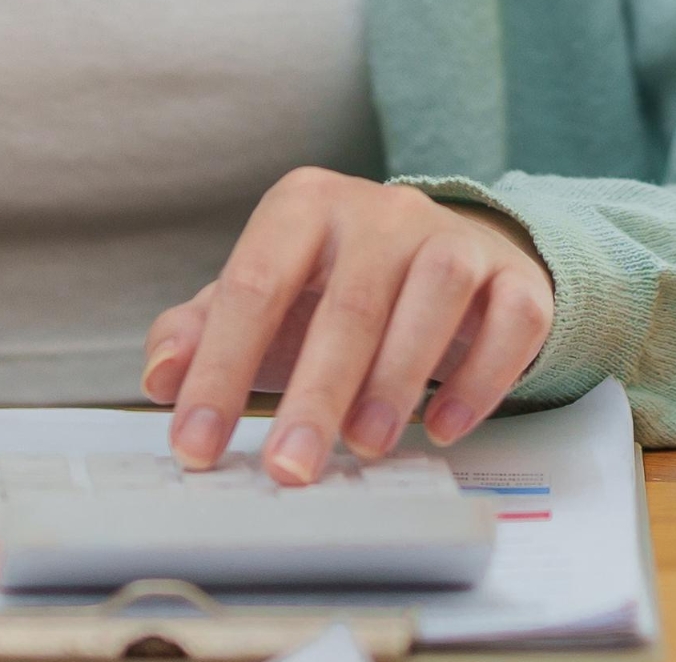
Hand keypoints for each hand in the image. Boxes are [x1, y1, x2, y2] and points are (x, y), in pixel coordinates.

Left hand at [142, 168, 553, 483]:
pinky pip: (509, 319)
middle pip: (347, 303)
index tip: (196, 447)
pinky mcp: (515, 275)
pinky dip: (483, 378)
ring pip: (434, 297)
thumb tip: (160, 375)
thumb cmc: (338, 291)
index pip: (253, 285)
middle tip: (289, 468)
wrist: (448, 259)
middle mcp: (382, 210)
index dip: (219, 369)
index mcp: (305, 206)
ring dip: (399, 379)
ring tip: (366, 446)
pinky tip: (445, 426)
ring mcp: (454, 237)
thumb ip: (200, 332)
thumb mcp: (265, 302)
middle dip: (314, 395)